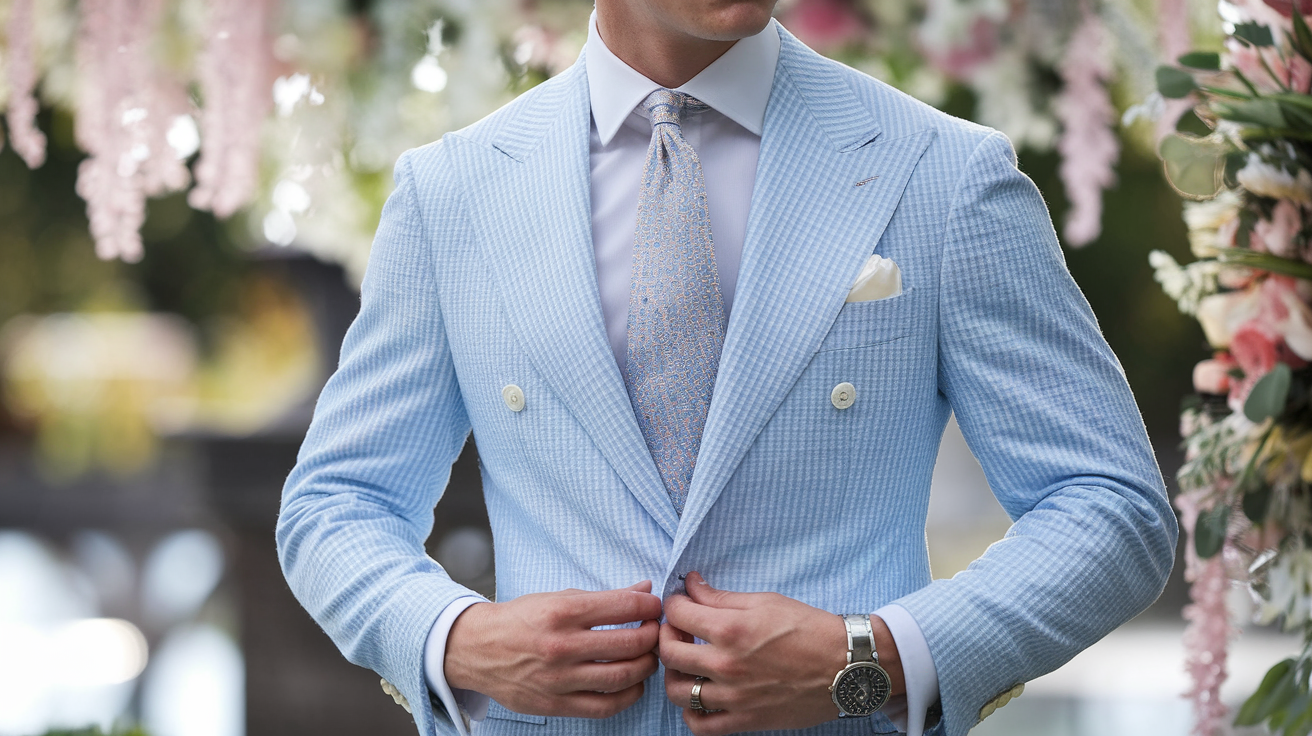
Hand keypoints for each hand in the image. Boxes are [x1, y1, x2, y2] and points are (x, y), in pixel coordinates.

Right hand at [445, 581, 662, 718]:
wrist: (477, 649)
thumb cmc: (520, 619)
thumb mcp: (558, 597)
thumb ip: (604, 596)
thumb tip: (644, 589)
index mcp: (563, 611)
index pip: (625, 606)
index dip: (649, 606)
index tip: (654, 607)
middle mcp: (562, 645)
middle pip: (630, 643)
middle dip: (653, 635)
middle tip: (655, 631)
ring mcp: (559, 678)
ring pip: (623, 676)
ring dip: (646, 665)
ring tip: (647, 657)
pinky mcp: (556, 703)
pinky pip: (605, 705)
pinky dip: (628, 695)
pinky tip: (632, 684)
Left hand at [660, 572, 904, 735]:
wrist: (846, 666)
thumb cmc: (809, 629)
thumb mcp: (765, 602)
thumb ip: (722, 597)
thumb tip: (692, 585)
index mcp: (730, 630)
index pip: (677, 614)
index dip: (674, 604)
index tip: (681, 604)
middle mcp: (726, 665)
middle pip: (669, 653)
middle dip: (667, 636)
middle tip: (680, 631)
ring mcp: (733, 697)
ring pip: (677, 691)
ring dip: (674, 674)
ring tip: (687, 664)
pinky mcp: (744, 721)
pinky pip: (699, 726)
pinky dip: (691, 713)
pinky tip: (699, 696)